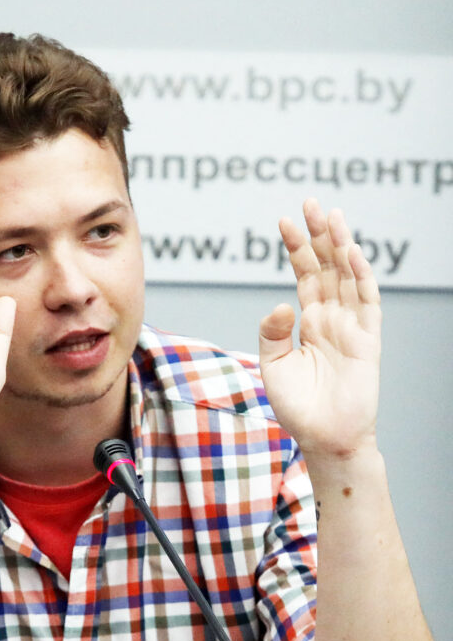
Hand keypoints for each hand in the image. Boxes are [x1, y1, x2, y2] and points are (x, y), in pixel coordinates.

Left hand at [259, 198, 380, 458]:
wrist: (324, 438)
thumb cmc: (298, 407)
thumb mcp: (273, 366)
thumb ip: (272, 334)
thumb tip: (280, 302)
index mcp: (308, 322)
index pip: (304, 275)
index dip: (296, 248)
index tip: (283, 221)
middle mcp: (330, 318)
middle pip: (327, 267)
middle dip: (319, 235)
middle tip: (311, 202)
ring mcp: (351, 327)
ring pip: (348, 277)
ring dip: (340, 246)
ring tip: (331, 215)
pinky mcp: (367, 341)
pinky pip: (367, 304)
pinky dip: (361, 278)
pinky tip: (351, 254)